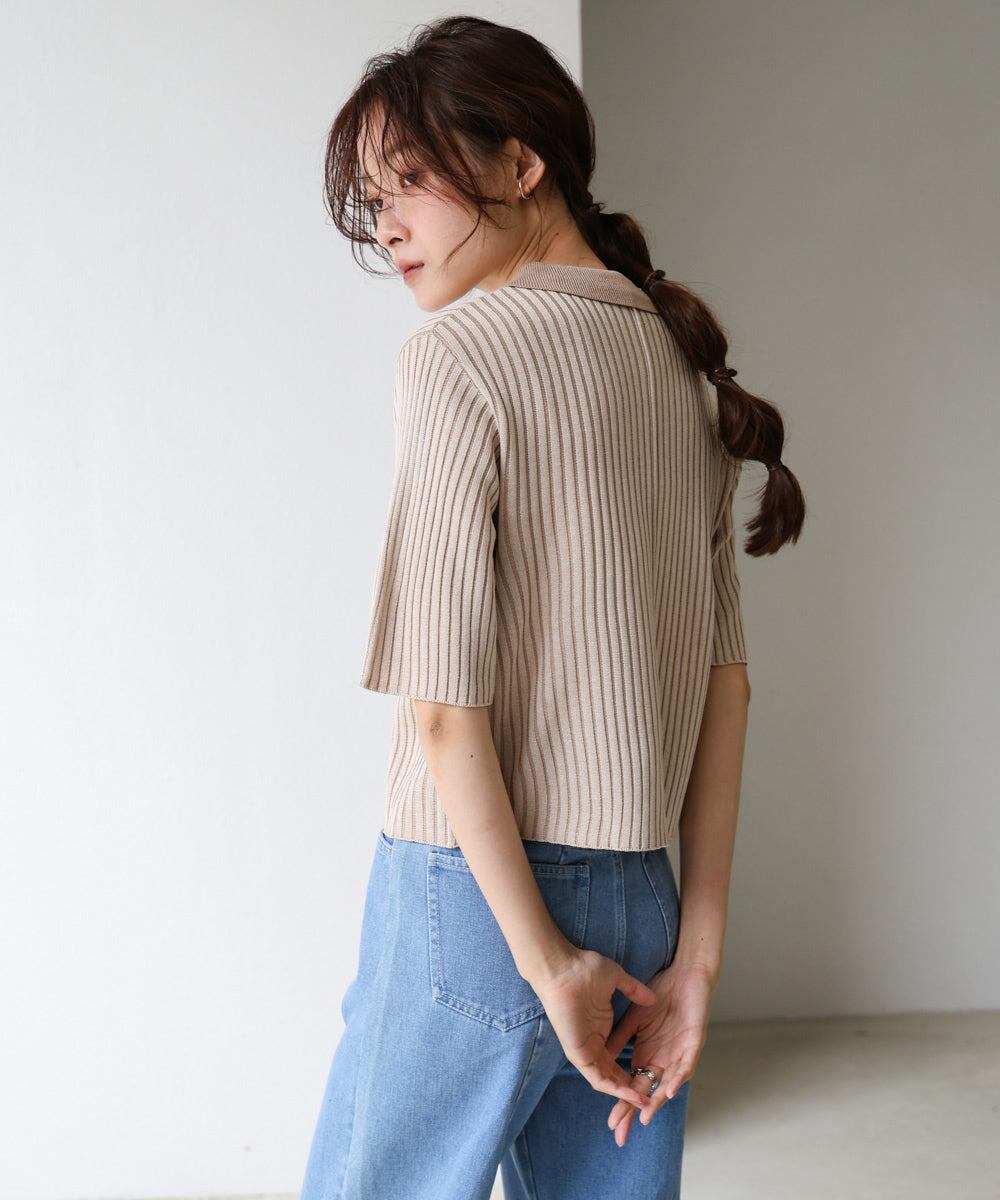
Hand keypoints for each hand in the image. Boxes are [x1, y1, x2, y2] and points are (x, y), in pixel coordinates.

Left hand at [530, 947, 660, 1110]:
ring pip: (605, 1081)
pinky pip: (597, 1078)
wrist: (562, 967)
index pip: (616, 1060)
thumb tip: (652, 998)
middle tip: (651, 1099)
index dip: (633, 1070)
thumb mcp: (616, 980)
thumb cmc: (584, 969)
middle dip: (631, 1089)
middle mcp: (591, 1043)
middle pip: (612, 1075)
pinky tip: (629, 1094)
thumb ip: (634, 990)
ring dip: (624, 1094)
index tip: (653, 1075)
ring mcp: (583, 1050)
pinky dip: (614, 1089)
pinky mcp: (578, 1053)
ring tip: (644, 1102)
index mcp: (599, 1030)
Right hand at [604, 960, 716, 1146]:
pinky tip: (669, 1091)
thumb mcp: (635, 1018)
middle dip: (634, 1112)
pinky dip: (678, 1078)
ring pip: (668, 1085)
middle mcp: (665, 1059)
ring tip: (644, 1119)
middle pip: (649, 1092)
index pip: (634, 1084)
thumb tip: (603, 1057)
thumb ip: (622, 1038)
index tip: (609, 1121)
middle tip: (620, 1133)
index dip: (623, 1102)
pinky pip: (687, 1065)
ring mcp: (681, 1052)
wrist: (686, 972)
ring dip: (656, 1102)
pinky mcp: (694, 1042)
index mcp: (650, 1053)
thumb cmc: (664, 992)